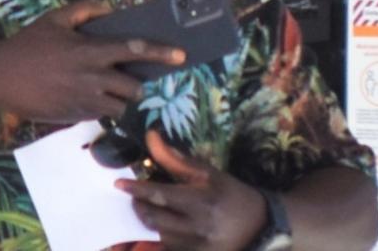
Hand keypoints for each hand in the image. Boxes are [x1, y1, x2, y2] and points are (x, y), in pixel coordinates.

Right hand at [0, 0, 185, 121]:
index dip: (160, 52)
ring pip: (119, 107)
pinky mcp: (74, 116)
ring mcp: (83, 101)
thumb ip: (86, 10)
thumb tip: (110, 10)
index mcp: (90, 51)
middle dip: (135, 84)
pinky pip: (99, 116)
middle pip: (133, 87)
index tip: (181, 56)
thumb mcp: (55, 18)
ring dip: (119, 99)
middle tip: (126, 77)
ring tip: (107, 90)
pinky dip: (99, 107)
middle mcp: (91, 78)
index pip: (134, 50)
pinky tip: (85, 97)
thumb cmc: (28, 45)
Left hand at [117, 130, 269, 249]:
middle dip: (139, 205)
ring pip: (159, 235)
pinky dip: (161, 236)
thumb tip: (151, 137)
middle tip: (136, 196)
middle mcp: (197, 227)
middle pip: (154, 218)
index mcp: (201, 201)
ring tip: (153, 208)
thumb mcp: (208, 173)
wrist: (259, 224)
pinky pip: (168, 248)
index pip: (160, 196)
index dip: (137, 189)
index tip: (118, 183)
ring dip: (150, 220)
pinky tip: (165, 225)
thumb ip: (176, 159)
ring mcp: (196, 247)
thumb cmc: (231, 193)